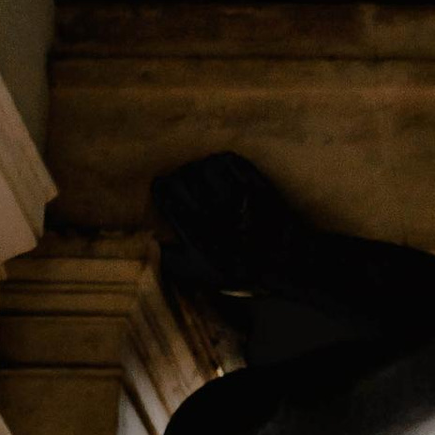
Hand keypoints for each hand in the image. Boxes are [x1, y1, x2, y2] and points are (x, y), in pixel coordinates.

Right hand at [151, 151, 304, 295]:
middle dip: (181, 181)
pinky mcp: (250, 177)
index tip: (167, 193)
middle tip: (188, 190)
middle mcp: (209, 206)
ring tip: (207, 184)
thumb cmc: (237, 267)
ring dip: (202, 172)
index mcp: (192, 228)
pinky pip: (225, 159)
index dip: (163, 191)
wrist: (283, 258)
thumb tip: (151, 242)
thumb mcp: (198, 274)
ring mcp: (231, 190)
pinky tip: (225, 179)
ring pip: (202, 164)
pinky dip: (222, 165)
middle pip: (181, 175)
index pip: (163, 190)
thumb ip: (169, 260)